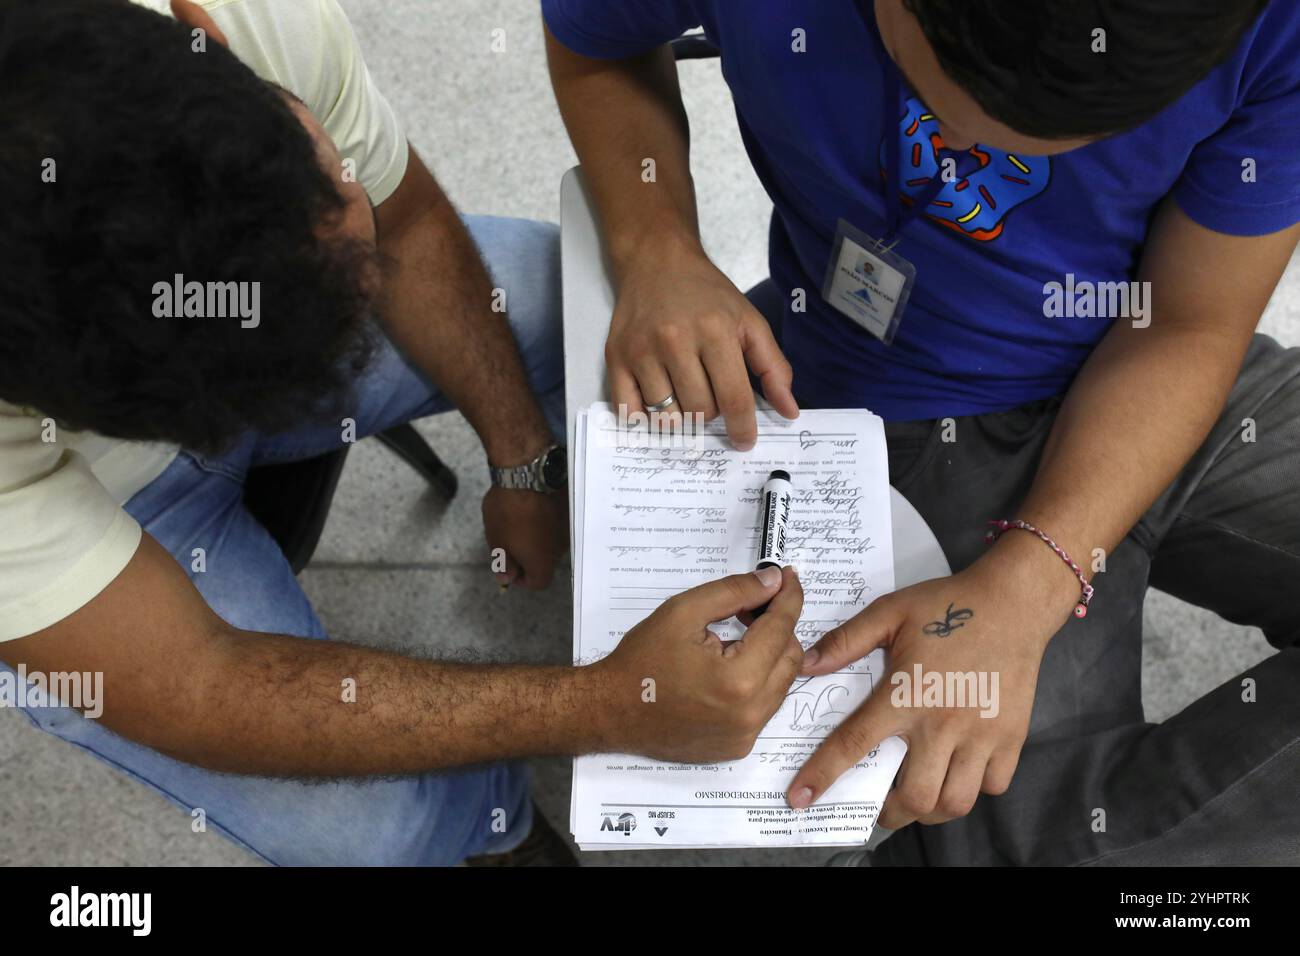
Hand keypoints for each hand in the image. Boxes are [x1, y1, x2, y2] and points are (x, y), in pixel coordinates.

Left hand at [482, 485, 566, 589]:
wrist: (529, 473)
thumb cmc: (509, 510)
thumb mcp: (497, 540)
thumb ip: (504, 563)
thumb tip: (507, 577)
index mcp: (543, 562)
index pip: (536, 583)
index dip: (520, 578)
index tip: (508, 567)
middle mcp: (561, 549)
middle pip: (546, 561)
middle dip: (528, 556)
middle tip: (509, 541)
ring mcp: (569, 528)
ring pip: (552, 540)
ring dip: (538, 536)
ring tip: (520, 521)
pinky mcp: (571, 509)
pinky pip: (558, 522)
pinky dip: (546, 520)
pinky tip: (533, 507)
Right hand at [591, 566, 803, 762]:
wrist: (610, 711)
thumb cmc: (641, 661)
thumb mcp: (684, 612)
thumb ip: (734, 592)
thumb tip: (774, 581)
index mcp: (738, 679)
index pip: (781, 628)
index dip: (788, 597)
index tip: (787, 577)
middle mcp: (749, 714)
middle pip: (790, 657)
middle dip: (779, 626)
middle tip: (751, 608)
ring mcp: (745, 735)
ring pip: (781, 683)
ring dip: (769, 655)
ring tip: (735, 638)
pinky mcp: (737, 747)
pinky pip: (764, 707)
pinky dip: (757, 683)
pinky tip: (727, 669)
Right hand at [607, 246, 798, 449]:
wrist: (657, 262)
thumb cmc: (708, 295)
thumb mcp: (750, 321)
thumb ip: (773, 367)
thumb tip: (789, 411)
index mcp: (715, 331)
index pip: (733, 398)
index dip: (743, 427)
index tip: (745, 441)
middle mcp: (675, 340)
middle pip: (700, 411)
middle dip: (711, 412)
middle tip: (710, 391)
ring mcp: (641, 351)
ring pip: (667, 418)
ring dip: (682, 417)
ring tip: (684, 393)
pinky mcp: (615, 358)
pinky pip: (630, 412)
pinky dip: (647, 418)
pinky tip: (658, 401)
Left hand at [787, 538, 1079, 826]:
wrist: (1014, 601)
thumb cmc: (947, 605)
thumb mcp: (889, 612)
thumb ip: (846, 641)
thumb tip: (806, 665)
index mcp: (906, 694)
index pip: (855, 743)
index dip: (823, 775)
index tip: (800, 799)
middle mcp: (943, 723)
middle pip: (915, 797)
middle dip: (890, 811)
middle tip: (880, 803)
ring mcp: (982, 734)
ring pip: (955, 802)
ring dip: (931, 808)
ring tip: (918, 794)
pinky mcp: (1013, 737)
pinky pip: (994, 785)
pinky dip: (975, 788)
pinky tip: (960, 770)